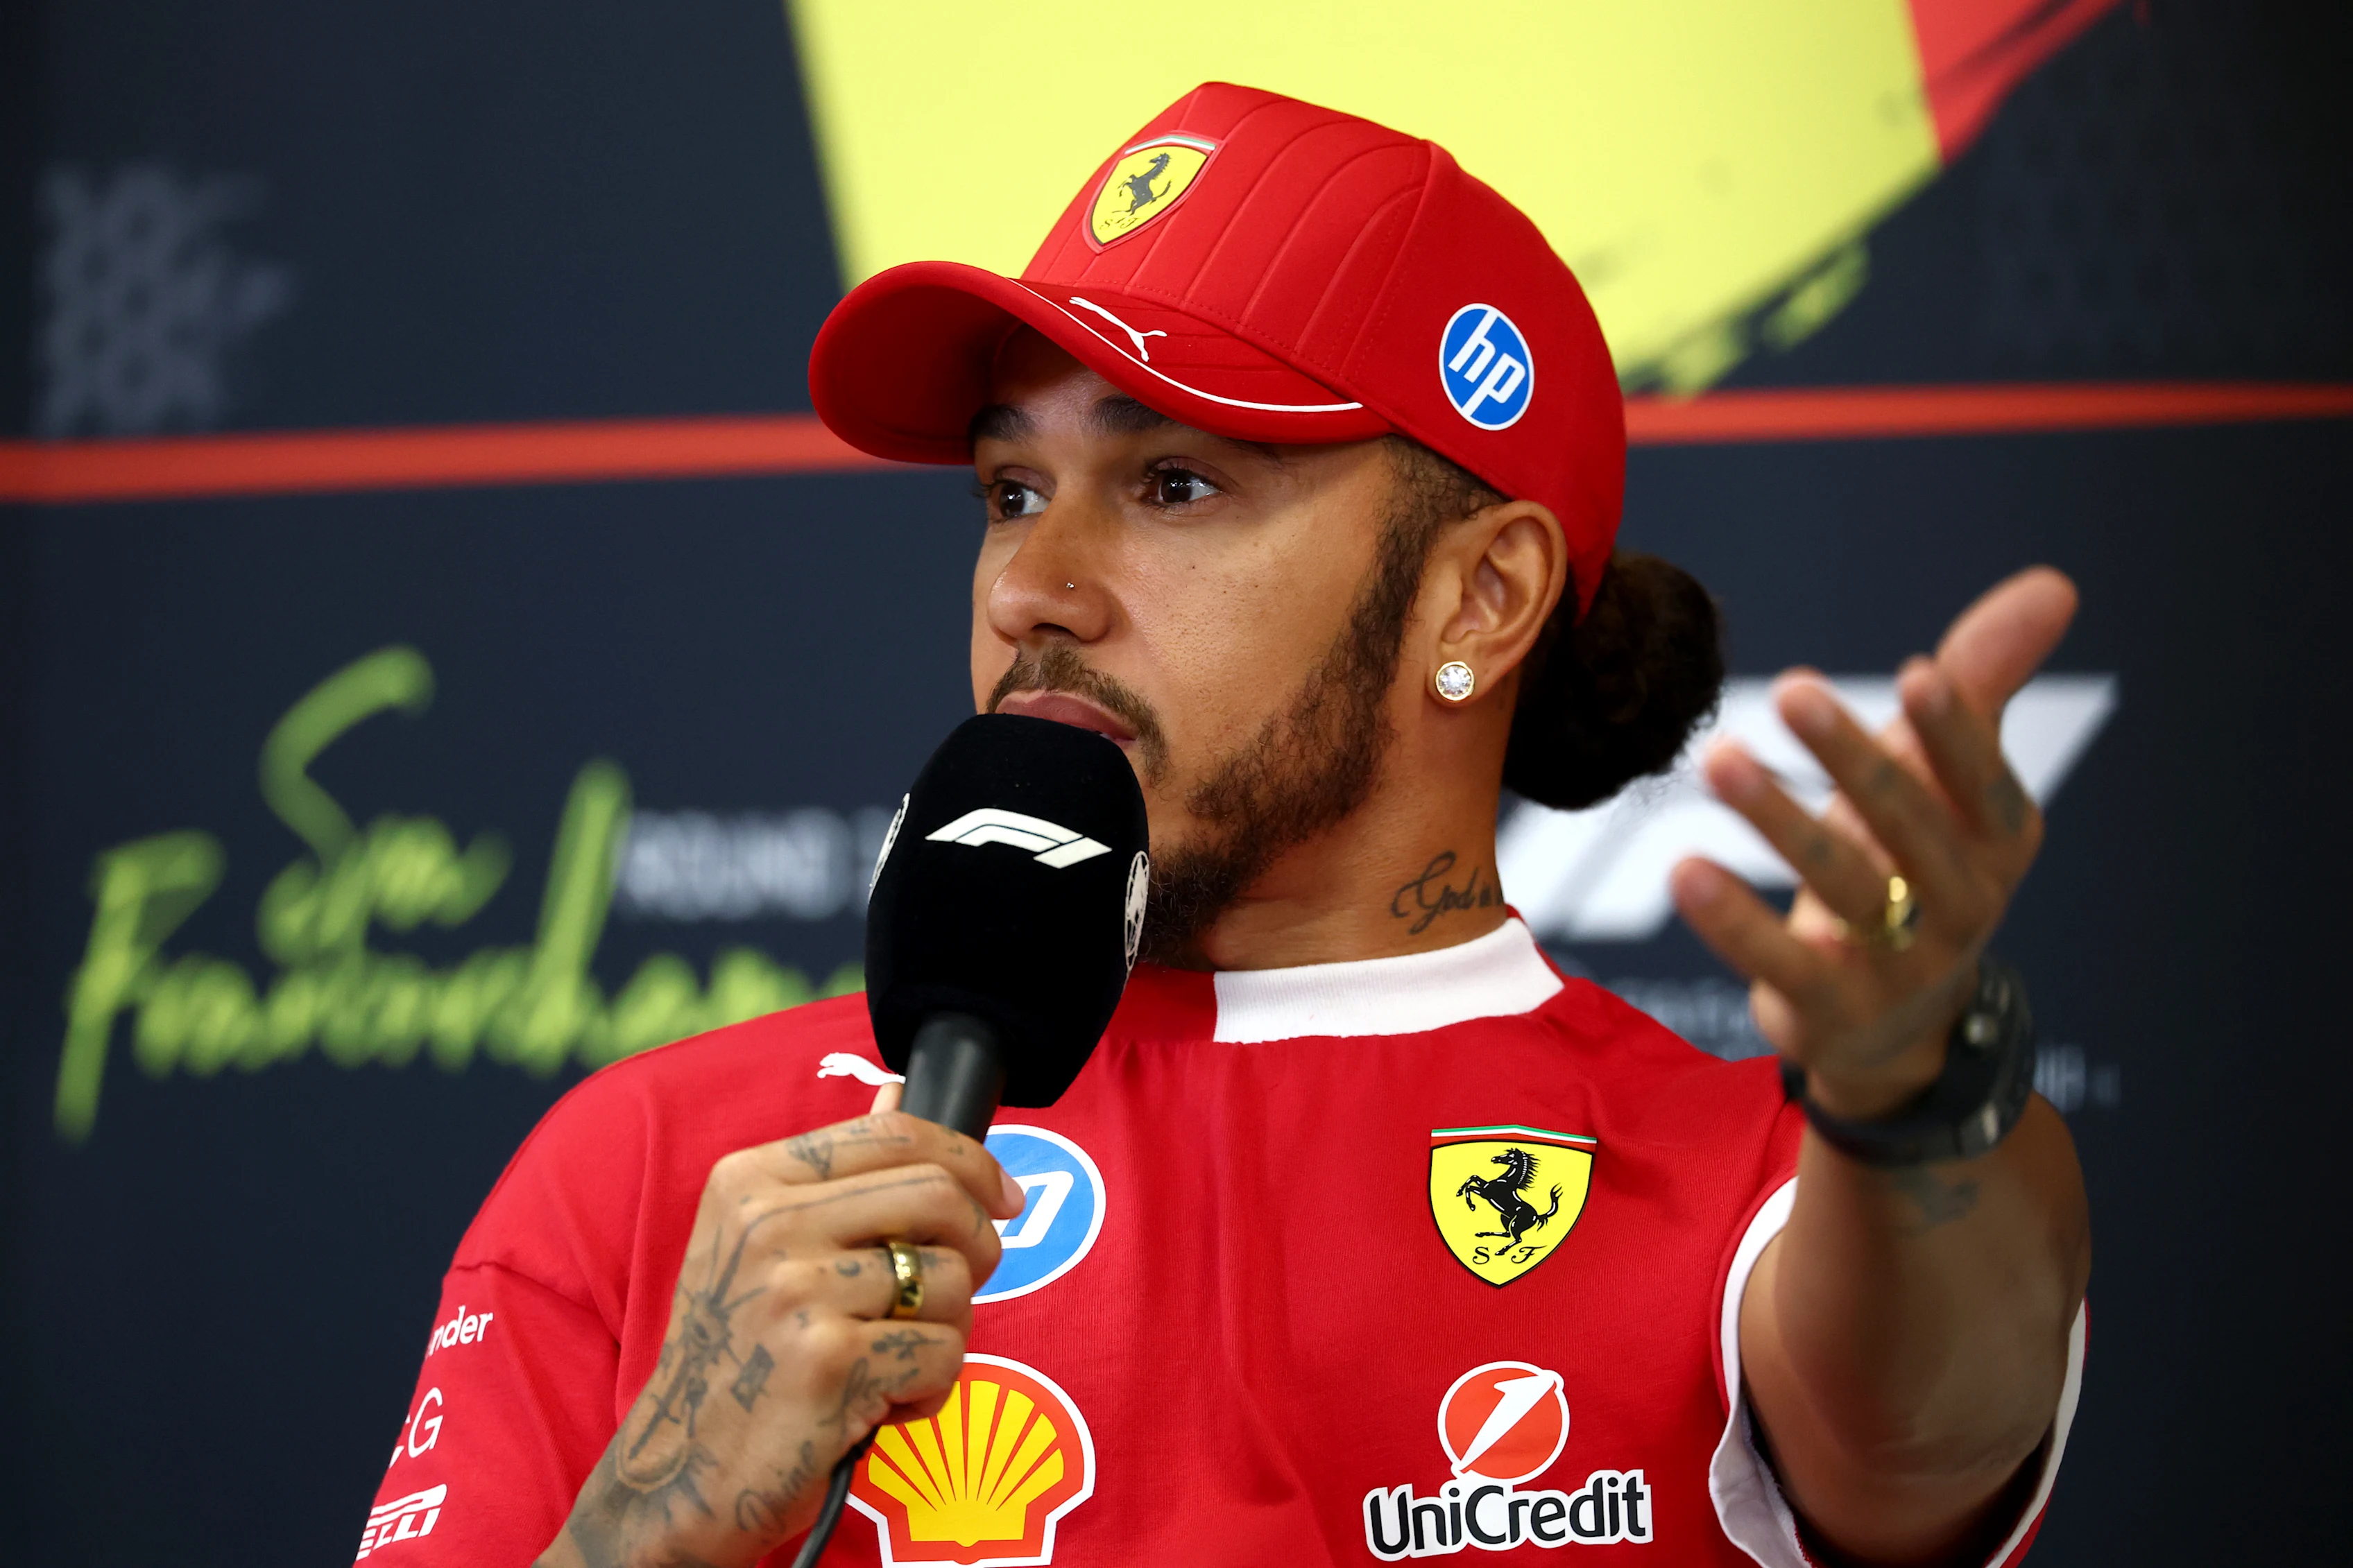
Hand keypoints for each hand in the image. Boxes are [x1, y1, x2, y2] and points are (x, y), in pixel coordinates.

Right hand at [540, 1094, 1024, 1567]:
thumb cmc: (736, 1357)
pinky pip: (943, 1354)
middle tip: (961, 1286)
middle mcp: (769, 1226)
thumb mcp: (757, 1245)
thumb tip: (897, 1089)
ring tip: (893, 1359)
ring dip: (949, 1330)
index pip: (895, 1133)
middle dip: (978, 1245)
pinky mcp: (831, 1363)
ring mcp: (798, 1293)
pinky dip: (930, 1389)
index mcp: (750, 1182)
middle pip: (940, 1196)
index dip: (971, 1159)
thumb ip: (835, 1173)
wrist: (678, 1474)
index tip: (1002, 1197)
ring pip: (952, 1281)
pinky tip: (879, 1403)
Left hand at [1670, 567, 2077, 1118]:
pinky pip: (1779, 960)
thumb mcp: (1948, 777)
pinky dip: (1733, 919)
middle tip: (1792, 687)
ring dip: (1777, 819)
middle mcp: (1961, 901)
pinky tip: (1685, 867)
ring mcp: (1899, 962)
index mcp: (1999, 838)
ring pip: (1841, 885)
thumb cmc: (1914, 861)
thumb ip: (1985, 681)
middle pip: (1906, 824)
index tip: (1917, 672)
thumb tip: (2056, 583)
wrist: (1896, 1022)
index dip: (1953, 732)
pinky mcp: (1830, 1006)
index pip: (1981, 779)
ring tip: (1717, 758)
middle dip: (1852, 757)